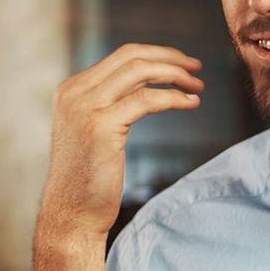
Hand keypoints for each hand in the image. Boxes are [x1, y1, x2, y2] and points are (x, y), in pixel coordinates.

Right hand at [38, 43, 202, 241]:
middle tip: (197, 68)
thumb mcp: (93, 131)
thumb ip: (110, 104)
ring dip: (175, 75)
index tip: (183, 64)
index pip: (121, 56)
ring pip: (139, 71)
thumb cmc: (89, 179)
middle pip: (131, 56)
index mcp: (71, 90)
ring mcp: (85, 108)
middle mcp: (74, 93)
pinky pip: (146, 100)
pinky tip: (190, 104)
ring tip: (198, 86)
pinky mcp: (100, 127)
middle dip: (170, 57)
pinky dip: (173, 98)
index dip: (158, 55)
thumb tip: (145, 82)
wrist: (72, 215)